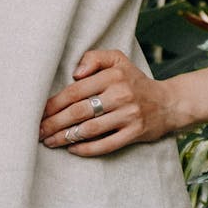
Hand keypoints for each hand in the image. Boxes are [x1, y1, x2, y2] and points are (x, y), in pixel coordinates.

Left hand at [39, 48, 178, 155]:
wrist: (168, 103)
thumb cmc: (134, 81)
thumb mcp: (118, 60)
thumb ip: (94, 58)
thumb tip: (75, 73)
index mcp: (113, 75)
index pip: (76, 91)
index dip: (54, 104)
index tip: (39, 113)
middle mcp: (121, 94)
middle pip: (79, 112)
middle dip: (55, 124)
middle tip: (38, 132)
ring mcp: (129, 115)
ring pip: (90, 129)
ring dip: (66, 138)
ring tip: (50, 142)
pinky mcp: (135, 133)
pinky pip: (107, 144)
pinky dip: (87, 149)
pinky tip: (73, 150)